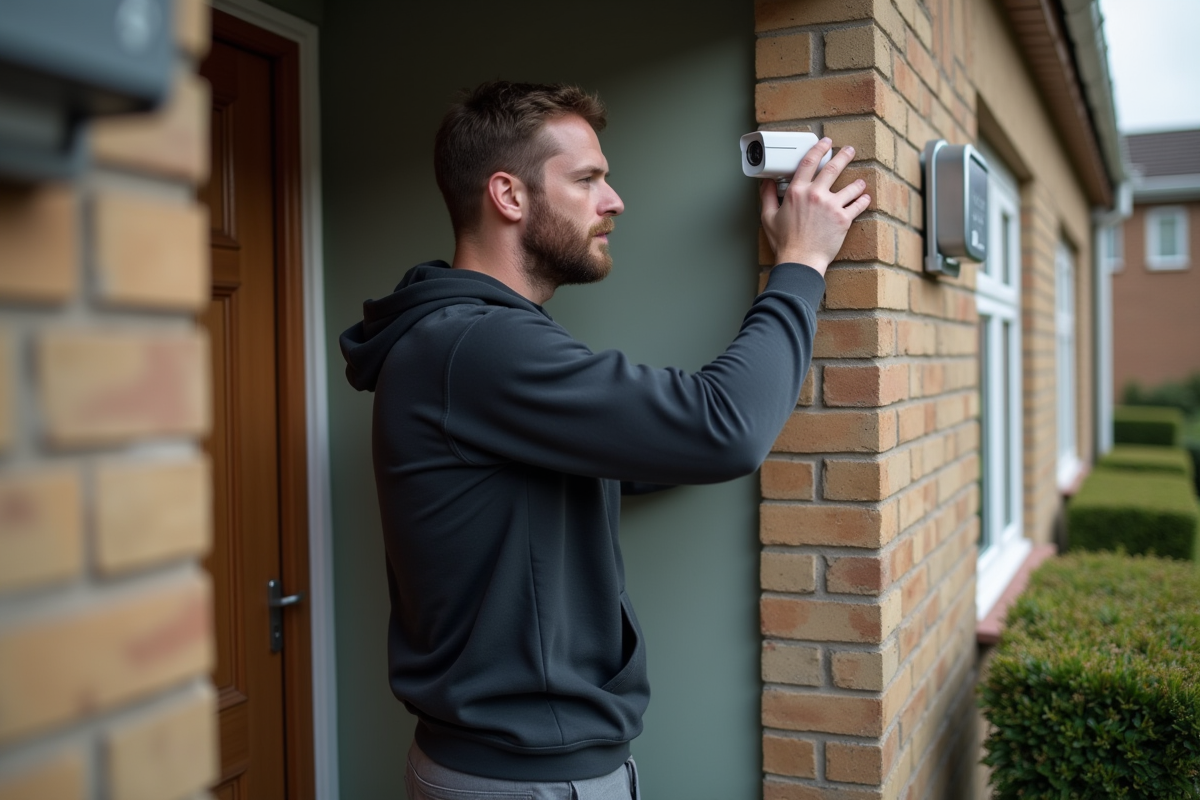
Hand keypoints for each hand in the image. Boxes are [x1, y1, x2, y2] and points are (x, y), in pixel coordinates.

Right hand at [759, 137, 870, 275]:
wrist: (800, 261)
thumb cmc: (784, 242)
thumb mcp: (768, 217)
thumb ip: (767, 197)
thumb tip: (767, 182)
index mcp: (797, 192)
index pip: (809, 162)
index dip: (819, 149)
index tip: (826, 142)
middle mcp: (815, 195)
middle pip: (833, 168)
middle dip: (844, 156)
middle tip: (850, 150)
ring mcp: (831, 206)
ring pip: (851, 187)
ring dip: (857, 182)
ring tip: (860, 181)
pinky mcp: (843, 219)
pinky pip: (858, 205)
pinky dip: (863, 200)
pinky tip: (865, 197)